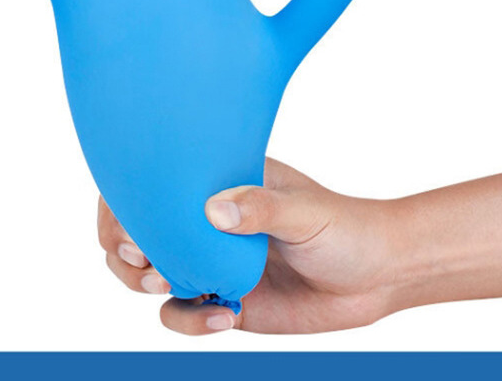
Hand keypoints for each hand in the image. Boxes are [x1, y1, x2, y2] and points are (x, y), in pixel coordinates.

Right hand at [99, 157, 400, 334]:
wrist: (378, 278)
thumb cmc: (345, 227)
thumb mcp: (304, 211)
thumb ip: (260, 207)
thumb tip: (212, 208)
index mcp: (219, 182)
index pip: (156, 178)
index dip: (125, 197)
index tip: (129, 221)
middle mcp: (206, 221)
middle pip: (136, 228)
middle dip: (123, 245)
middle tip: (143, 261)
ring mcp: (212, 262)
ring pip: (149, 273)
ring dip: (144, 283)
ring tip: (167, 285)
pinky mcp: (226, 303)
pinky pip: (184, 315)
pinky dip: (189, 322)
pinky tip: (222, 318)